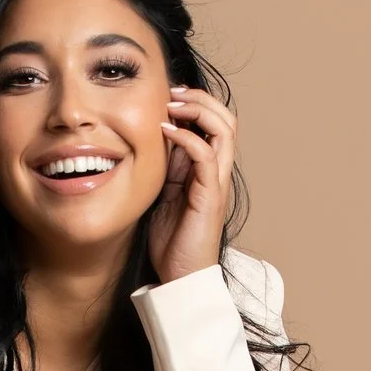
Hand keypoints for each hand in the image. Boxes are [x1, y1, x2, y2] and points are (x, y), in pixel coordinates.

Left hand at [147, 84, 237, 284]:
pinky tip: (165, 130)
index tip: (166, 95)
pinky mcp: (210, 195)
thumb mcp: (160, 195)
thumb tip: (145, 141)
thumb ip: (161, 169)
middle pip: (225, 119)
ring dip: (198, 110)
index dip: (194, 103)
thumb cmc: (169, 242)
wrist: (179, 278)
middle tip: (172, 92)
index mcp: (205, 170)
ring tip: (172, 104)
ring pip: (224, 130)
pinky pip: (207, 155)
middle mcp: (216, 172)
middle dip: (200, 98)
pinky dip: (187, 137)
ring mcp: (216, 183)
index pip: (212, 124)